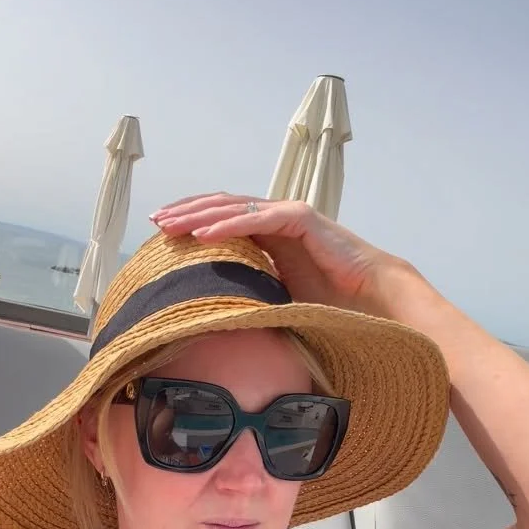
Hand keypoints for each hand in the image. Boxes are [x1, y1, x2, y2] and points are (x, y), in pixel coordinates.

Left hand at [150, 192, 420, 317]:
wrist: (373, 300)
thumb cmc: (331, 305)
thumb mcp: (278, 300)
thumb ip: (251, 297)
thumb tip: (217, 321)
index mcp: (270, 236)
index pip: (223, 219)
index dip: (192, 221)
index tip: (161, 234)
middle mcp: (277, 220)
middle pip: (222, 207)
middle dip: (187, 212)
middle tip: (155, 222)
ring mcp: (289, 216)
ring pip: (234, 207)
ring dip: (198, 214)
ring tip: (169, 224)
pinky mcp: (303, 220)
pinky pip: (259, 219)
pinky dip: (228, 225)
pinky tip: (201, 235)